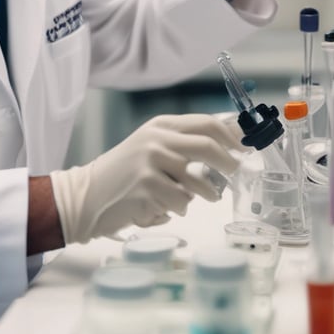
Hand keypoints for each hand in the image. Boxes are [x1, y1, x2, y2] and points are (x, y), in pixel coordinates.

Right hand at [49, 114, 239, 244]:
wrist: (86, 196)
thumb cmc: (123, 174)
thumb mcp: (151, 147)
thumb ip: (184, 142)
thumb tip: (231, 139)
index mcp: (160, 126)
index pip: (206, 124)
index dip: (232, 136)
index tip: (247, 147)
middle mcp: (156, 139)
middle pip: (207, 146)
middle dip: (229, 162)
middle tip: (237, 173)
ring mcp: (150, 162)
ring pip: (198, 183)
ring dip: (204, 195)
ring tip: (199, 198)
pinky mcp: (147, 187)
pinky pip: (181, 203)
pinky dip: (177, 209)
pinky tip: (161, 206)